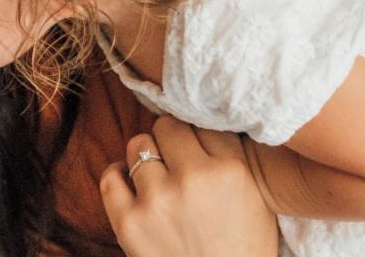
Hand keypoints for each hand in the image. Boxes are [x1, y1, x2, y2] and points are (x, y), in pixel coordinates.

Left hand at [99, 116, 277, 256]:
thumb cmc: (241, 247)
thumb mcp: (254, 197)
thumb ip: (228, 157)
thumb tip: (195, 121)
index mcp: (230, 170)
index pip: (201, 123)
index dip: (194, 134)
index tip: (193, 146)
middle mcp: (193, 178)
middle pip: (167, 127)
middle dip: (169, 140)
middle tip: (173, 159)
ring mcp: (158, 198)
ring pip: (138, 145)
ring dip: (144, 157)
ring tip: (155, 175)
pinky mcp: (129, 221)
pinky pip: (110, 177)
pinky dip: (117, 175)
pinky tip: (129, 183)